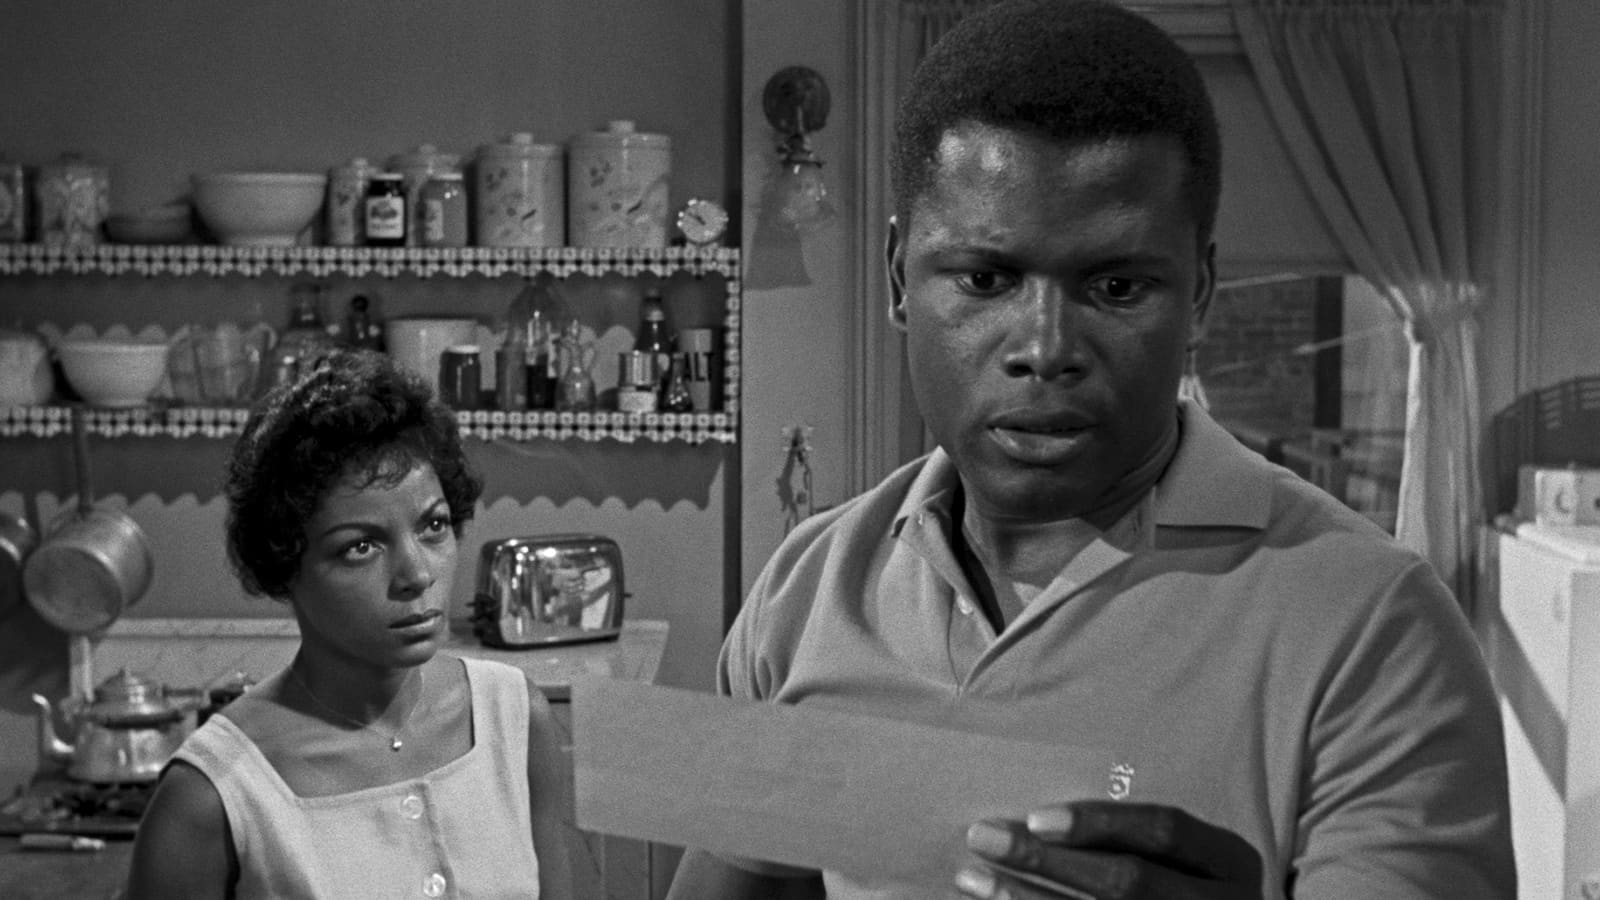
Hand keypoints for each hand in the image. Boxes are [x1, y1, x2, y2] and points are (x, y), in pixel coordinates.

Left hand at [954, 801, 1261, 899]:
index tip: (1037, 818)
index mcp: (1231, 863)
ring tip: (970, 878)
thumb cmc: (1187, 882)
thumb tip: (1038, 810)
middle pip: (1126, 882)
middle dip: (1046, 862)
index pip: (1165, 832)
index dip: (1101, 822)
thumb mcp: (1190, 858)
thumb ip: (1135, 834)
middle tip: (982, 837)